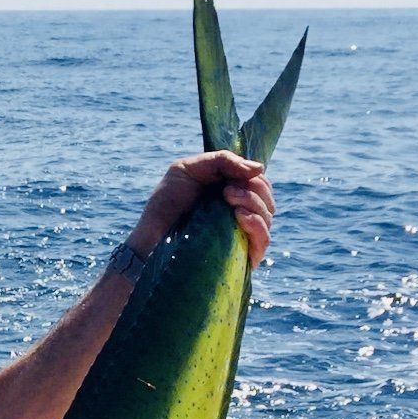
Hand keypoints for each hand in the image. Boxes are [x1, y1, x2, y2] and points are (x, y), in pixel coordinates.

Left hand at [129, 150, 274, 268]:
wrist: (149, 240)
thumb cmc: (165, 206)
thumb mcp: (189, 170)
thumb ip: (222, 161)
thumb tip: (260, 167)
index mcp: (232, 194)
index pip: (259, 182)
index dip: (253, 174)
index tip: (233, 174)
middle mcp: (241, 215)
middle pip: (267, 198)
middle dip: (253, 188)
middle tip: (227, 190)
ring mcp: (242, 237)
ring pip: (268, 217)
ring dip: (253, 202)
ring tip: (228, 199)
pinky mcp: (241, 258)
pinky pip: (263, 240)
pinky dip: (257, 225)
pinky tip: (240, 217)